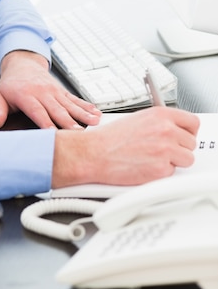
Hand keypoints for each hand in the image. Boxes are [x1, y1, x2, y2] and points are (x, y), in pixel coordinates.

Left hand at [0, 50, 101, 129]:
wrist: (23, 64)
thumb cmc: (11, 84)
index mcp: (27, 96)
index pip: (38, 112)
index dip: (46, 123)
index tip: (54, 134)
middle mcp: (43, 93)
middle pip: (58, 110)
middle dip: (69, 123)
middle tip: (79, 134)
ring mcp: (54, 92)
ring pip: (70, 105)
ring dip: (83, 114)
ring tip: (95, 122)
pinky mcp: (62, 92)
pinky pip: (75, 99)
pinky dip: (86, 106)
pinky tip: (96, 113)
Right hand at [52, 106, 199, 187]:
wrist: (95, 153)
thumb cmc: (110, 138)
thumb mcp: (138, 119)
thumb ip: (159, 123)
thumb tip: (174, 129)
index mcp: (160, 115)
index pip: (193, 122)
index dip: (188, 131)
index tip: (183, 136)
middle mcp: (165, 130)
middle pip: (191, 142)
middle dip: (180, 148)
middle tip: (163, 150)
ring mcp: (165, 150)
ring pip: (188, 159)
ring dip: (174, 161)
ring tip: (154, 159)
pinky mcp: (161, 169)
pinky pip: (173, 173)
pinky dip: (161, 173)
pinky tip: (146, 166)